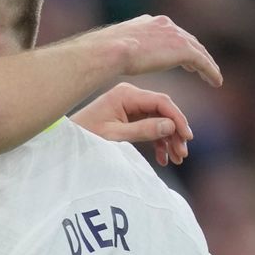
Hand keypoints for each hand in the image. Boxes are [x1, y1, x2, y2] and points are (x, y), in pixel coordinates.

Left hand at [71, 83, 191, 165]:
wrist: (67, 141)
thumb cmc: (86, 136)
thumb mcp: (115, 136)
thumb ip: (143, 130)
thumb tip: (171, 126)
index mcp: (125, 95)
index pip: (161, 102)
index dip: (177, 119)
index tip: (187, 138)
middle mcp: (130, 96)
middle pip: (163, 111)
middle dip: (175, 132)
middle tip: (182, 154)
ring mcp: (130, 106)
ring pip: (159, 120)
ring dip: (169, 139)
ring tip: (176, 159)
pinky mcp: (129, 117)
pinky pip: (150, 126)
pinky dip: (158, 142)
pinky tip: (163, 159)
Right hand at [78, 15, 222, 86]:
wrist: (108, 51)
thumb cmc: (102, 52)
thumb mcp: (111, 45)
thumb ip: (118, 48)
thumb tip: (108, 55)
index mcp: (146, 22)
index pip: (167, 32)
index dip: (175, 44)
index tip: (179, 56)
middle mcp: (163, 24)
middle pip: (186, 39)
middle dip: (194, 52)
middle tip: (198, 66)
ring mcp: (174, 35)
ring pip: (197, 50)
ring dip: (206, 63)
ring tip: (211, 76)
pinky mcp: (182, 49)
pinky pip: (203, 61)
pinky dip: (210, 71)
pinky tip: (215, 82)